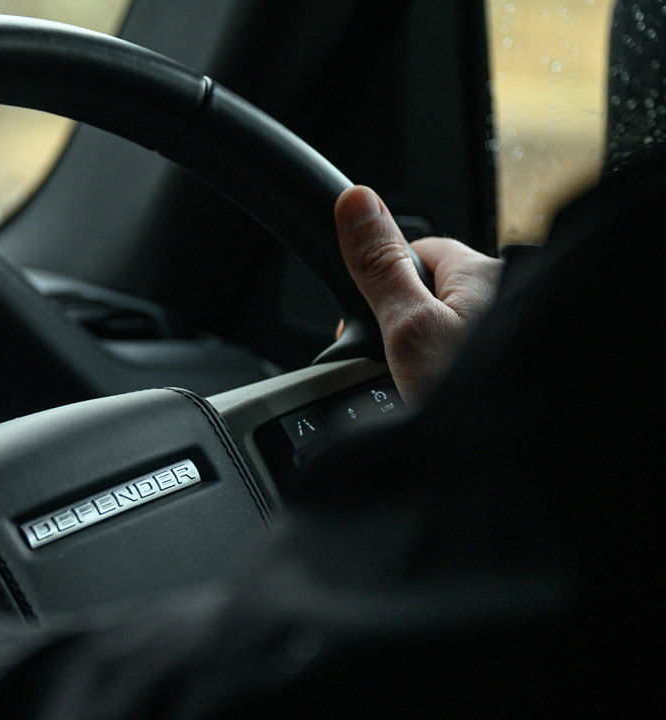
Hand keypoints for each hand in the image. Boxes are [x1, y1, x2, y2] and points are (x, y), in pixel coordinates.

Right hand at [335, 185, 501, 400]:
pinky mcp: (509, 366)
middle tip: (387, 366)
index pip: (418, 250)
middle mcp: (504, 297)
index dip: (381, 279)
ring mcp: (509, 334)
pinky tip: (436, 402)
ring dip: (422, 358)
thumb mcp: (407, 328)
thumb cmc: (472, 394)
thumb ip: (378, 266)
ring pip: (447, 333)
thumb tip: (355, 201)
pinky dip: (444, 380)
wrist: (514, 460)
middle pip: (431, 294)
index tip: (361, 317)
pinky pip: (462, 362)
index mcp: (481, 272)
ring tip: (414, 391)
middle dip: (401, 325)